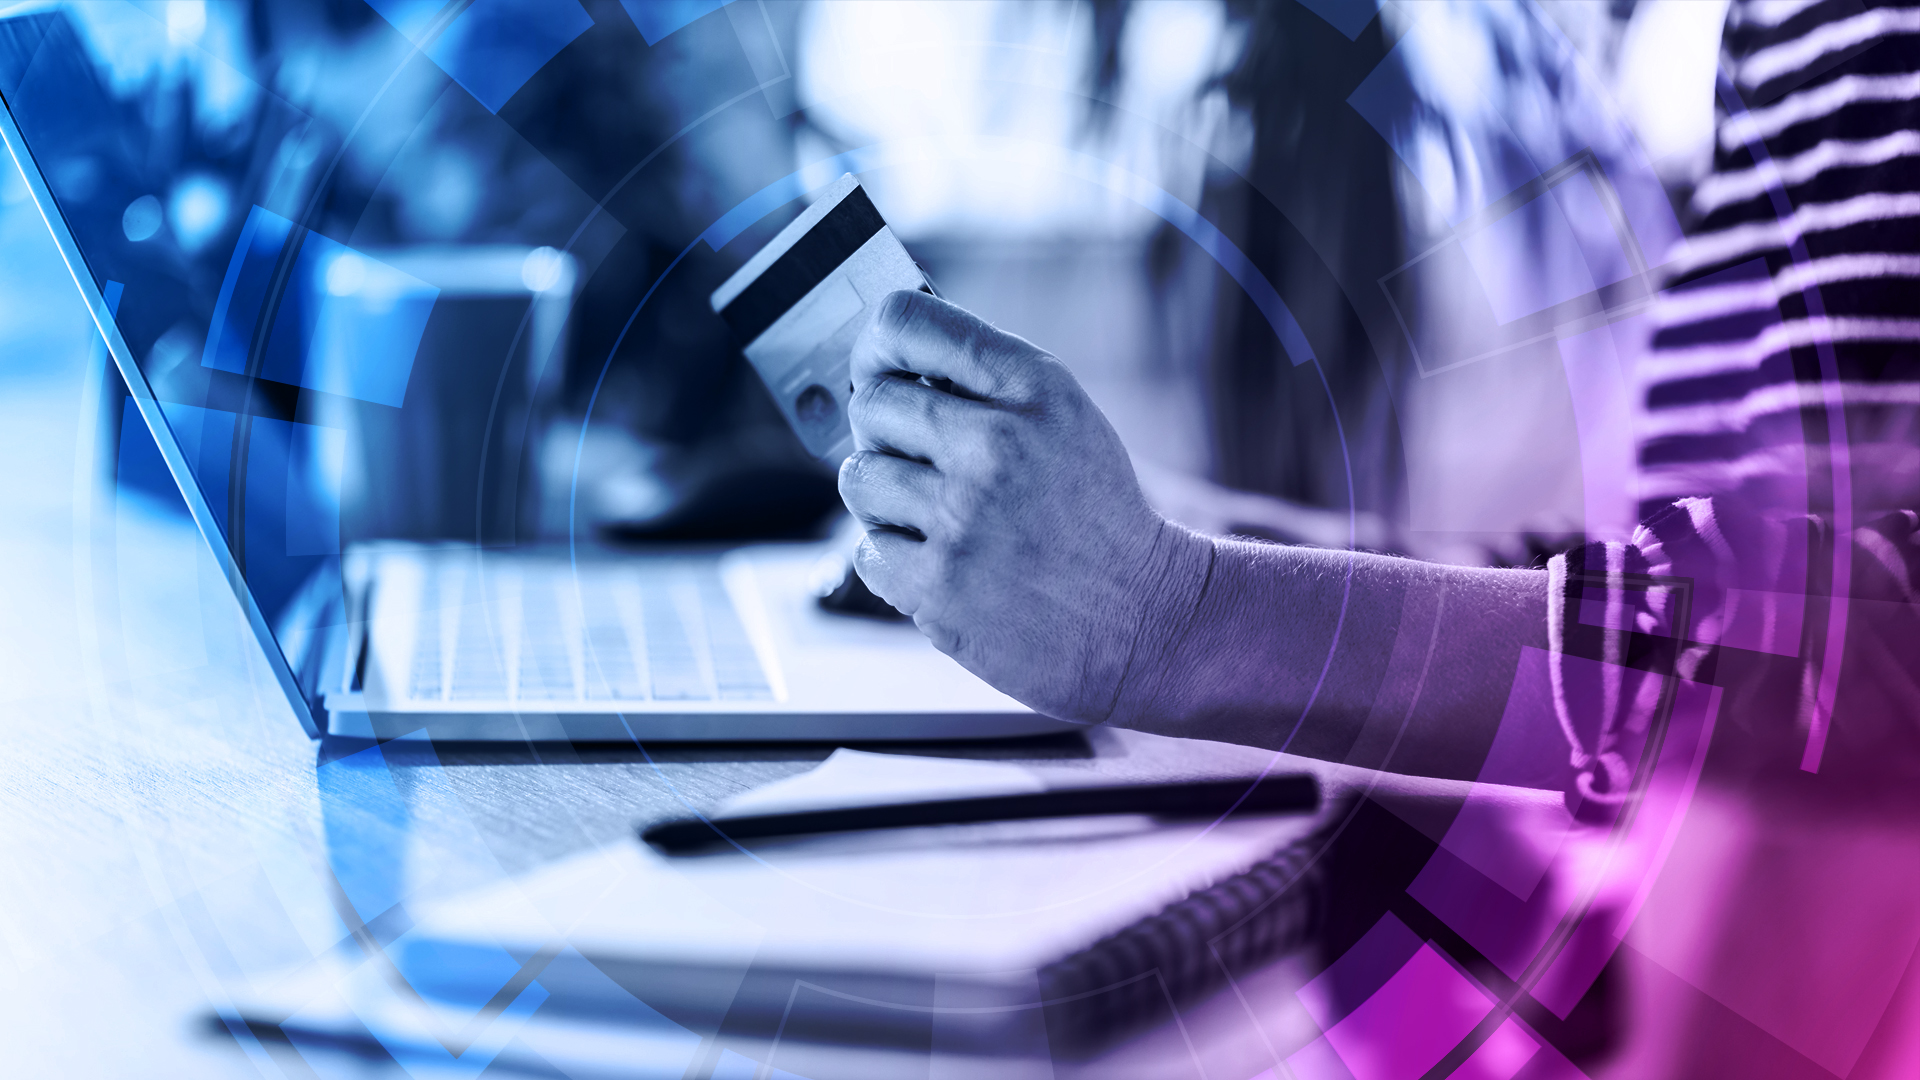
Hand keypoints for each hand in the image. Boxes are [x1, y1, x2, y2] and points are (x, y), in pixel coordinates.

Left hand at [837, 290, 1211, 723]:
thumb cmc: (1090, 510)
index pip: (903, 323)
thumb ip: (983, 376)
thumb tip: (880, 358)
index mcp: (1031, 386)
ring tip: (938, 516)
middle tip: (926, 462)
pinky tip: (946, 562)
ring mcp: (964, 516)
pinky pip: (866, 549)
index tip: (878, 370)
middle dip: (886, 432)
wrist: (1140, 615)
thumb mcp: (1062, 414)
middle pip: (870, 402)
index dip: (874, 346)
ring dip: (886, 499)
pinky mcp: (939, 585)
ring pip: (859, 477)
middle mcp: (997, 443)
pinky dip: (895, 560)